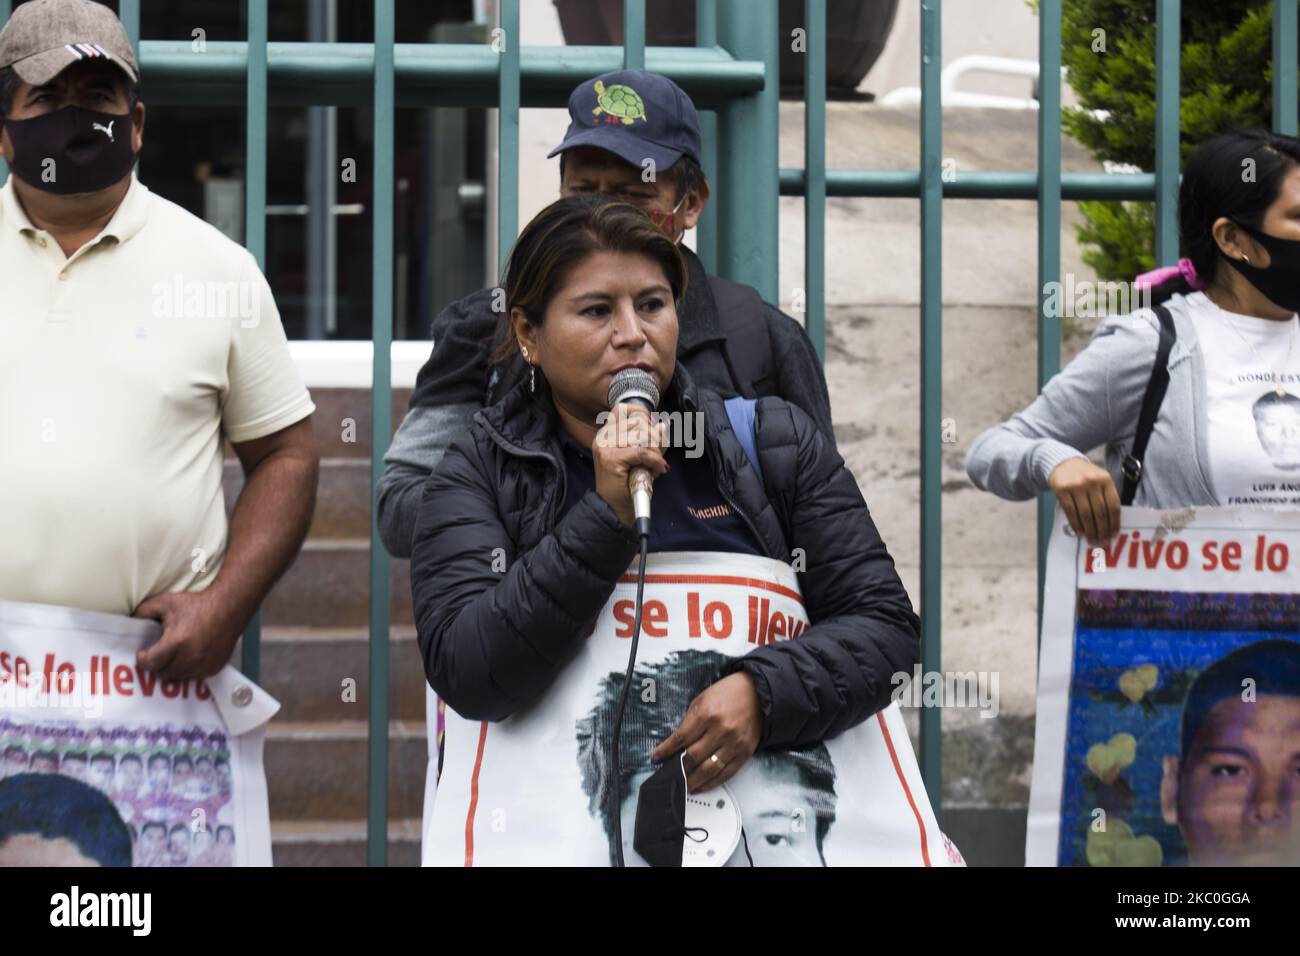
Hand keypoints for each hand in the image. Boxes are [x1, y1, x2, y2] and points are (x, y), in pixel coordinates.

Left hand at [131, 590, 241, 680]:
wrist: (229, 607)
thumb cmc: (198, 604)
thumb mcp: (166, 602)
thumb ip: (144, 611)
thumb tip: (131, 620)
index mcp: (175, 643)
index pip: (150, 664)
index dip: (142, 660)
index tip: (142, 654)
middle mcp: (190, 657)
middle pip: (163, 673)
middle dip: (156, 665)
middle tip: (156, 656)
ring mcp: (203, 665)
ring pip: (179, 677)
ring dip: (172, 670)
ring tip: (171, 657)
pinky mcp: (214, 667)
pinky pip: (195, 677)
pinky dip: (188, 671)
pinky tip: (188, 658)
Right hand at [593, 402, 668, 526]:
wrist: (614, 507)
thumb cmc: (627, 483)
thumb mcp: (640, 458)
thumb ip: (650, 441)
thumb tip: (663, 424)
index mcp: (606, 434)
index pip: (622, 409)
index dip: (640, 412)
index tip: (652, 424)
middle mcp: (603, 437)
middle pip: (637, 422)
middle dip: (654, 437)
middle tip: (658, 454)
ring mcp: (605, 447)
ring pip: (641, 435)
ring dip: (655, 450)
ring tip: (658, 464)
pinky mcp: (611, 459)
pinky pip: (641, 451)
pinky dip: (655, 460)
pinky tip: (660, 468)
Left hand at [650, 671, 762, 792]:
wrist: (757, 694)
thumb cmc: (728, 694)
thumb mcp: (702, 700)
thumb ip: (689, 722)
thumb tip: (677, 744)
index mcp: (707, 714)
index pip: (681, 738)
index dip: (666, 750)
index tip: (657, 757)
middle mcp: (721, 730)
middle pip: (693, 757)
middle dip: (678, 768)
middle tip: (669, 775)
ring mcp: (734, 744)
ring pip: (708, 770)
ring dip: (692, 781)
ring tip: (682, 786)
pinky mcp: (744, 753)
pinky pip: (726, 774)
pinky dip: (711, 783)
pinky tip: (701, 786)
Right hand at [1048, 457, 1121, 545]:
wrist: (1063, 463)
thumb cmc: (1084, 476)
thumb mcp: (1099, 481)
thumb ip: (1105, 497)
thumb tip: (1110, 525)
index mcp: (1106, 480)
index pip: (1113, 505)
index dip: (1114, 522)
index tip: (1113, 535)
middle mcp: (1092, 481)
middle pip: (1100, 512)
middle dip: (1102, 530)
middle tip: (1102, 542)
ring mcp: (1076, 485)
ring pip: (1085, 514)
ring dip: (1090, 530)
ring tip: (1091, 540)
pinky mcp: (1062, 489)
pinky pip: (1071, 512)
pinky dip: (1076, 524)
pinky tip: (1080, 532)